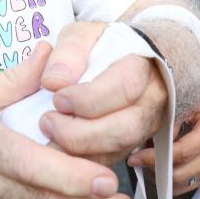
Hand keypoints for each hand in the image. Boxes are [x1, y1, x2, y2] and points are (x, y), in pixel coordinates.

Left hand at [37, 22, 167, 165]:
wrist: (122, 59)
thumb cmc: (100, 46)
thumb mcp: (81, 36)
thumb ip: (67, 53)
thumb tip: (53, 81)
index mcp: (142, 66)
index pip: (125, 86)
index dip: (88, 98)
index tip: (58, 98)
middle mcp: (152, 99)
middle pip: (126, 128)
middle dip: (81, 133)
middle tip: (47, 122)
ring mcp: (147, 125)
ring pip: (121, 150)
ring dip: (81, 150)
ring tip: (50, 136)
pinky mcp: (135, 144)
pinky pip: (114, 161)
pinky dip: (85, 163)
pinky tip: (60, 152)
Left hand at [131, 77, 199, 194]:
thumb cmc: (195, 102)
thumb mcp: (180, 102)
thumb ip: (166, 123)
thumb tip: (147, 143)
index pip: (182, 152)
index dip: (156, 157)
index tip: (135, 157)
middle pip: (182, 173)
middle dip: (156, 169)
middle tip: (136, 161)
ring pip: (183, 183)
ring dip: (162, 177)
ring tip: (146, 163)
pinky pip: (187, 186)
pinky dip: (170, 181)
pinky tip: (159, 167)